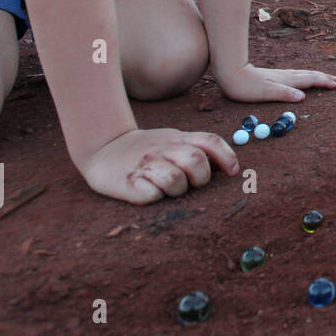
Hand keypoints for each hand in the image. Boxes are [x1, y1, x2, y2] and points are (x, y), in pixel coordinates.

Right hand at [78, 127, 238, 203]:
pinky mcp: (129, 183)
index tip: (232, 172)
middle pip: (195, 161)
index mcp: (177, 138)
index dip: (226, 156)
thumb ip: (199, 148)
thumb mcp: (173, 140)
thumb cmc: (146, 149)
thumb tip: (229, 165)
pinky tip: (148, 191)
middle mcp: (163, 149)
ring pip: (175, 180)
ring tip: (166, 188)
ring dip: (177, 190)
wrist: (103, 148)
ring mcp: (146, 165)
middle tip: (191, 184)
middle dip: (200, 178)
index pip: (209, 141)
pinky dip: (154, 197)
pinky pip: (152, 195)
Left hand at [215, 62, 335, 102]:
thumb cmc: (246, 87)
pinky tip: (301, 77)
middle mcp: (285, 76)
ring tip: (324, 77)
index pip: (310, 80)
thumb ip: (284, 94)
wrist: (231, 73)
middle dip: (324, 77)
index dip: (324, 82)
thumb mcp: (265, 92)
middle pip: (309, 75)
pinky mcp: (274, 76)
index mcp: (286, 80)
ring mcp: (280, 75)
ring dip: (316, 75)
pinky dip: (305, 76)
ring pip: (303, 74)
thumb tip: (303, 97)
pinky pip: (296, 75)